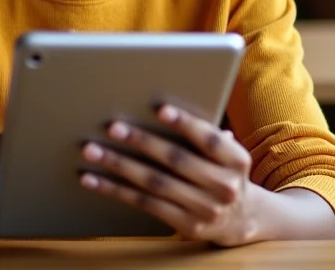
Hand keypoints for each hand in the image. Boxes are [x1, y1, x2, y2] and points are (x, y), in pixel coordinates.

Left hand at [79, 105, 259, 246]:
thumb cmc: (222, 169)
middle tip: (113, 127)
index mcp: (236, 160)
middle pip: (176, 160)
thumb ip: (204, 132)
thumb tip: (164, 109)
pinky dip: (115, 190)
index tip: (159, 109)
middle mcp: (224, 187)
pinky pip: (144, 204)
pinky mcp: (185, 225)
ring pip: (154, 183)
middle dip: (142, 141)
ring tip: (93, 150)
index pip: (209, 139)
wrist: (241, 218)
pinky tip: (93, 179)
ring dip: (120, 165)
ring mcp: (205, 209)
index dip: (185, 123)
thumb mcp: (225, 151)